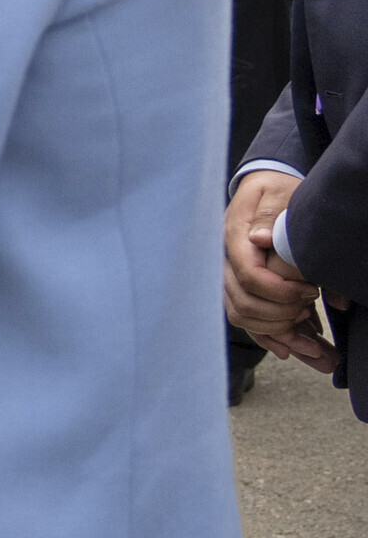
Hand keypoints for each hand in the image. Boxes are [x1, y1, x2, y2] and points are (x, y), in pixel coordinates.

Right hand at [226, 169, 328, 362]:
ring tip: (311, 337)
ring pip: (242, 317)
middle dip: (281, 316)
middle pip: (242, 304)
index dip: (280, 291)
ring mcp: (230, 277)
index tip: (310, 291)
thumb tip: (260, 239)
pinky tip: (288, 350)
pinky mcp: (240, 287)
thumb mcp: (278, 193)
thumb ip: (270, 215)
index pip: (248, 276)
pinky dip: (268, 337)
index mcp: (233, 238)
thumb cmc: (274, 190)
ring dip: (277, 333)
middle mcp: (226, 262)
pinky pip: (247, 319)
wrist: (262, 188)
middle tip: (310, 311)